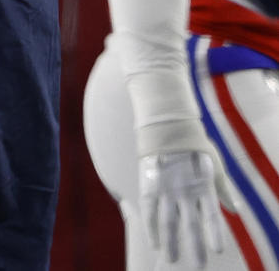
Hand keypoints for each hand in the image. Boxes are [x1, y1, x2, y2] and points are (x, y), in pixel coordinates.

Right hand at [140, 150, 232, 267]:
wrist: (167, 128)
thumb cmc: (195, 146)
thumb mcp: (215, 166)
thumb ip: (223, 189)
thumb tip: (234, 210)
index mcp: (203, 186)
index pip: (210, 215)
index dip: (213, 233)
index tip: (216, 250)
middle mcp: (185, 191)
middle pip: (189, 224)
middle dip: (194, 246)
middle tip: (197, 266)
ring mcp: (166, 190)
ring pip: (168, 221)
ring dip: (170, 242)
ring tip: (171, 259)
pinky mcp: (150, 186)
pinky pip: (150, 211)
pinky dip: (152, 227)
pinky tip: (154, 242)